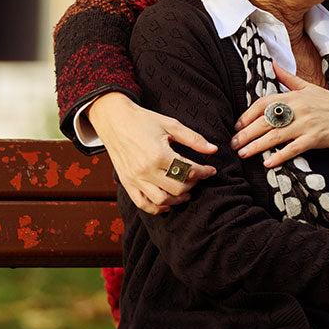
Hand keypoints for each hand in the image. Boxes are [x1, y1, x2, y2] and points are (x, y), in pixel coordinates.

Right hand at [87, 92, 217, 213]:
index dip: (204, 172)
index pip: (189, 171)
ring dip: (178, 199)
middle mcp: (146, 169)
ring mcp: (135, 178)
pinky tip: (168, 203)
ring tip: (186, 191)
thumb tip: (213, 149)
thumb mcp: (171, 125)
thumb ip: (193, 139)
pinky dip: (157, 208)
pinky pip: (143, 204)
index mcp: (159, 154)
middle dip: (193, 184)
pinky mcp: (127, 183)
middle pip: (178, 188)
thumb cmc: (143, 120)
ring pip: (162, 200)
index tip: (211, 170)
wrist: (114, 120)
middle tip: (197, 177)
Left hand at [231, 63, 328, 167]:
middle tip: (233, 144)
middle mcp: (298, 108)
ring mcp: (306, 124)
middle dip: (246, 133)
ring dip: (256, 146)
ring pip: (275, 136)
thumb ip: (287, 78)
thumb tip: (272, 63)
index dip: (247, 115)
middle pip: (265, 121)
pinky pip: (293, 149)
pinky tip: (268, 163)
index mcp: (294, 95)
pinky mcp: (315, 138)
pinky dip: (279, 156)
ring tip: (243, 154)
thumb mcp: (309, 87)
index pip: (263, 103)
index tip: (238, 126)